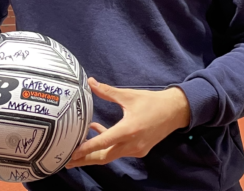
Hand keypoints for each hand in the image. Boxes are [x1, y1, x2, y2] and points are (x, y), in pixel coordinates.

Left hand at [65, 78, 190, 167]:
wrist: (175, 111)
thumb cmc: (152, 101)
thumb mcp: (128, 95)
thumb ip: (107, 92)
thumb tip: (91, 82)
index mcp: (128, 130)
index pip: (103, 143)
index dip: (86, 149)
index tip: (72, 154)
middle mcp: (132, 144)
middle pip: (104, 157)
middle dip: (85, 160)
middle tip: (67, 161)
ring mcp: (137, 149)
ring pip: (111, 155)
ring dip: (95, 153)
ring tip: (77, 153)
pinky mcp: (139, 149)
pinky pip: (119, 150)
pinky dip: (107, 145)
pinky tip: (96, 131)